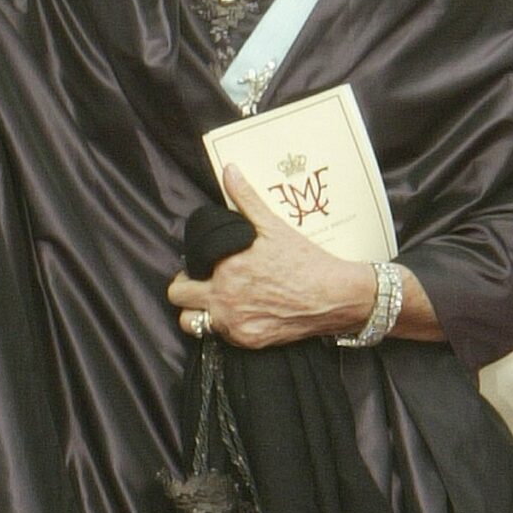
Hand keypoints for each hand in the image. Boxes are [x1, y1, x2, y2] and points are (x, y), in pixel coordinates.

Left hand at [166, 169, 375, 350]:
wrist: (335, 296)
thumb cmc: (305, 260)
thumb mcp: (274, 226)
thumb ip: (246, 200)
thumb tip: (229, 171)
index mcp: (225, 269)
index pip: (182, 276)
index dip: (189, 269)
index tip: (200, 266)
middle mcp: (224, 300)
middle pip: (178, 300)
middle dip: (185, 290)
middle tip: (200, 283)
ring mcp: (234, 324)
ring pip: (192, 324)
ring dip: (197, 313)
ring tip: (213, 301)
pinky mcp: (248, 341)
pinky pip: (219, 338)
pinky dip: (223, 327)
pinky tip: (238, 313)